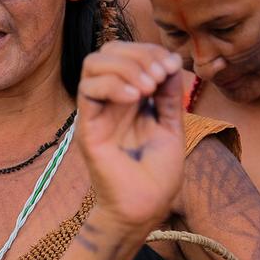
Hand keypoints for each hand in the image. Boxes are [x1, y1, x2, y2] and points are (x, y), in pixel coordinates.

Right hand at [77, 42, 186, 233]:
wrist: (145, 208)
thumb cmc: (157, 175)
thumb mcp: (171, 125)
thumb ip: (169, 95)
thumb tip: (169, 60)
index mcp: (129, 98)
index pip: (127, 55)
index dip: (148, 50)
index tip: (171, 64)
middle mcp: (109, 101)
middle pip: (107, 52)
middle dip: (137, 54)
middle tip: (159, 75)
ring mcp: (96, 113)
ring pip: (92, 65)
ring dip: (124, 66)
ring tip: (149, 87)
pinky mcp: (87, 128)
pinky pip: (88, 91)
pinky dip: (112, 85)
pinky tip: (136, 98)